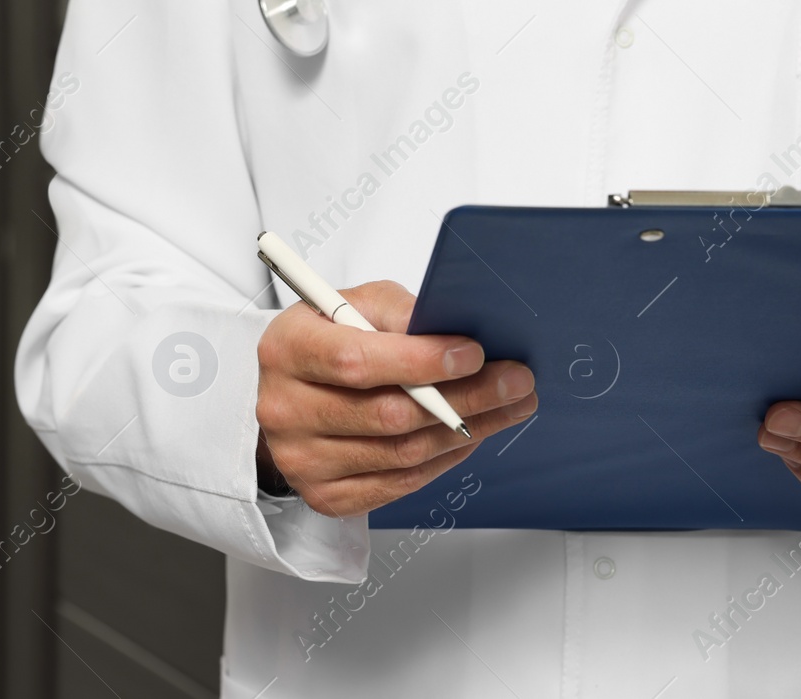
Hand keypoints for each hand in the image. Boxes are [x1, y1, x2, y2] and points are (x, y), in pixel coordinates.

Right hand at [256, 280, 537, 517]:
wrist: (292, 393)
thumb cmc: (329, 339)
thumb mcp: (356, 304)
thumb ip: (399, 313)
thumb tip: (454, 333)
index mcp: (287, 350)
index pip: (357, 362)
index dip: (421, 361)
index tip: (474, 354)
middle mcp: (285, 410)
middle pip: (388, 414)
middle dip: (464, 398)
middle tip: (515, 382)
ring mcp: (302, 460)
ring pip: (401, 454)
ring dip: (466, 431)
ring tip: (508, 407)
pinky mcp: (324, 495)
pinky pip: (399, 483)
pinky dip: (443, 460)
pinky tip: (470, 435)